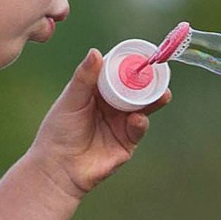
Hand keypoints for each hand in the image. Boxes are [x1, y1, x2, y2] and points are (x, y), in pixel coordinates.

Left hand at [28, 51, 165, 200]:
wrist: (58, 167)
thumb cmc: (58, 132)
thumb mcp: (71, 100)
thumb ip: (84, 78)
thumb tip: (95, 52)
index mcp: (98, 94)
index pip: (117, 75)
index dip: (128, 65)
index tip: (141, 55)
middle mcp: (111, 108)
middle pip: (135, 91)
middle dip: (149, 83)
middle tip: (160, 73)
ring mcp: (120, 125)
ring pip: (142, 109)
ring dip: (153, 101)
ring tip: (162, 94)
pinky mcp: (126, 143)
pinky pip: (138, 129)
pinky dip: (140, 123)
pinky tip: (137, 118)